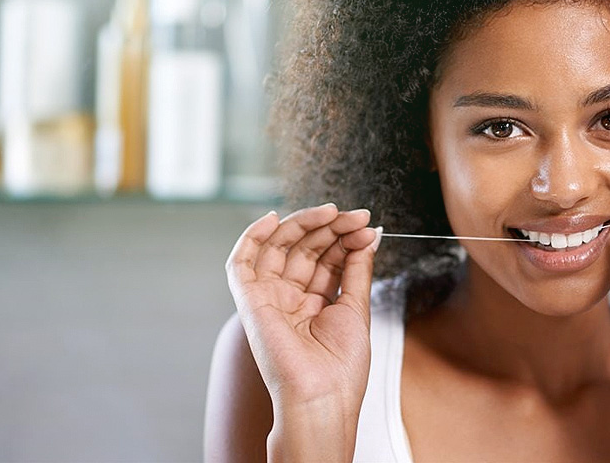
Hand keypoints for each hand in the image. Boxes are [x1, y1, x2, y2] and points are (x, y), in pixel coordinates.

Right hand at [225, 203, 381, 411]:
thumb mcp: (356, 307)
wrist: (323, 396)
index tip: (367, 226)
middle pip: (305, 247)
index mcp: (315, 303)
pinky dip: (252, 236)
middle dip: (332, 228)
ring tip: (332, 213)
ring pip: (279, 246)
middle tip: (356, 217)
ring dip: (304, 224)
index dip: (346, 237)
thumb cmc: (341, 367)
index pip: (327, 257)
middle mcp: (291, 298)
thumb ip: (358, 269)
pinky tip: (273, 218)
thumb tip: (368, 235)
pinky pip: (241, 262)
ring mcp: (270, 298)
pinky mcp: (249, 301)